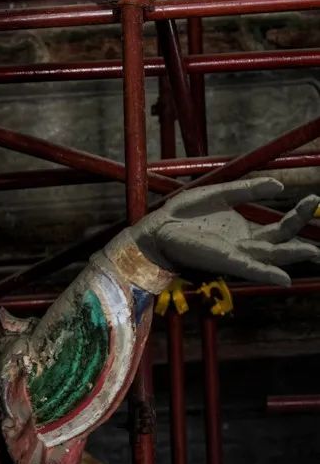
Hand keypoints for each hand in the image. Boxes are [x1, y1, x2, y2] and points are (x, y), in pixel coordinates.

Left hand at [129, 179, 319, 285]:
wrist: (159, 226)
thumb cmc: (186, 213)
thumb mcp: (223, 193)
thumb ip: (250, 189)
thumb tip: (280, 186)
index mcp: (245, 232)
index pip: (281, 229)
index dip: (299, 215)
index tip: (314, 199)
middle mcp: (244, 246)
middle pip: (281, 245)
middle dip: (303, 241)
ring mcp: (235, 255)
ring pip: (270, 259)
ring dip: (291, 257)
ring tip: (313, 253)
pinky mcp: (223, 260)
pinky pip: (249, 269)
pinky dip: (266, 274)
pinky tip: (283, 277)